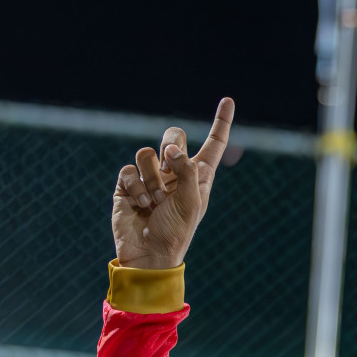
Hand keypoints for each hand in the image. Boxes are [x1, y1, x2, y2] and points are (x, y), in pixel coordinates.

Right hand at [112, 97, 234, 269]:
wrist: (149, 255)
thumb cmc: (176, 232)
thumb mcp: (191, 202)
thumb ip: (185, 170)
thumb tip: (170, 149)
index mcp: (198, 176)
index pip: (213, 144)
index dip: (221, 123)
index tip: (228, 101)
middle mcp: (175, 172)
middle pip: (174, 137)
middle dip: (172, 145)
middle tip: (170, 163)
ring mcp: (151, 177)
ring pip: (147, 154)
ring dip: (152, 179)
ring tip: (155, 202)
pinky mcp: (128, 185)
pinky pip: (128, 170)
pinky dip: (135, 187)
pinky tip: (140, 205)